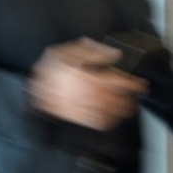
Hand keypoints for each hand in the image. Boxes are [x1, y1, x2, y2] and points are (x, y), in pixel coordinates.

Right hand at [29, 39, 146, 130]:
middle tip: (137, 94)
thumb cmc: (51, 65)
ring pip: (110, 112)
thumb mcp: (71, 49)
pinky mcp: (76, 117)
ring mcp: (81, 107)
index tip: (141, 84)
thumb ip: (94, 51)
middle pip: (116, 99)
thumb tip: (114, 55)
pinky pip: (98, 122)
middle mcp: (84, 92)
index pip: (117, 81)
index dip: (132, 84)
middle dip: (130, 98)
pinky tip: (115, 116)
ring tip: (130, 105)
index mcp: (85, 74)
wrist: (32, 85)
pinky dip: (111, 121)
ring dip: (123, 110)